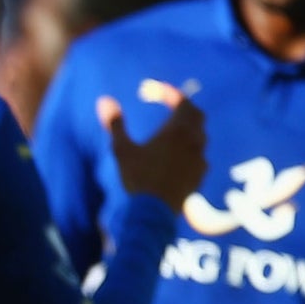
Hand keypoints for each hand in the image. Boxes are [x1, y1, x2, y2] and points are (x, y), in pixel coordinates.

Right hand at [102, 79, 207, 212]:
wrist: (153, 213)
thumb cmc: (138, 178)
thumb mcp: (122, 149)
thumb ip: (116, 123)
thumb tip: (104, 100)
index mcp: (178, 130)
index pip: (180, 100)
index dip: (165, 91)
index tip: (147, 91)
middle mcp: (194, 141)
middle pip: (195, 114)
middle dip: (181, 106)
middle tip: (165, 106)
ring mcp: (200, 159)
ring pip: (200, 134)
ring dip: (187, 127)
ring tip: (169, 130)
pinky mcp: (199, 175)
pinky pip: (199, 154)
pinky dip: (189, 146)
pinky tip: (175, 154)